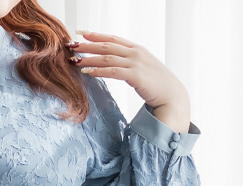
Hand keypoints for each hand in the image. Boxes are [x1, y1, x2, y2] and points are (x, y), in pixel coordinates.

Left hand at [69, 30, 191, 132]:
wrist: (171, 95)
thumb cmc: (156, 84)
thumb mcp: (142, 69)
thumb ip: (129, 64)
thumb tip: (115, 66)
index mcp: (136, 49)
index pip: (112, 39)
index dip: (96, 35)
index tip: (81, 33)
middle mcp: (135, 52)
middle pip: (106, 46)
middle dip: (87, 45)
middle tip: (71, 44)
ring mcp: (136, 63)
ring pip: (107, 58)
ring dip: (89, 58)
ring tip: (75, 59)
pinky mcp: (135, 75)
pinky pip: (112, 71)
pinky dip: (98, 71)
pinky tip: (87, 72)